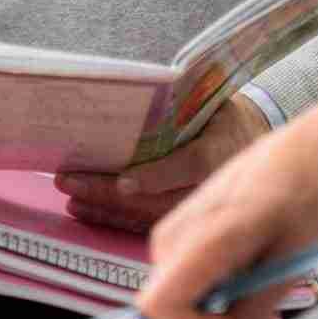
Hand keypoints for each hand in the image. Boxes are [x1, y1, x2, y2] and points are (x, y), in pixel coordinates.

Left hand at [53, 93, 271, 232]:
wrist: (248, 141)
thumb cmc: (218, 114)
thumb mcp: (208, 101)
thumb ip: (180, 104)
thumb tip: (139, 95)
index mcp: (220, 151)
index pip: (191, 166)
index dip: (157, 177)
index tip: (124, 182)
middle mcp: (211, 188)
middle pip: (157, 199)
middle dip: (108, 193)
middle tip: (69, 180)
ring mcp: (198, 208)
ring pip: (147, 216)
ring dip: (104, 209)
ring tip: (70, 196)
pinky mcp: (184, 219)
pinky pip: (144, 224)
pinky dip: (113, 218)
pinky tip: (86, 210)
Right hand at [135, 115, 317, 318]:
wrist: (302, 155)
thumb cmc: (303, 202)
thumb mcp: (289, 267)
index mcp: (202, 238)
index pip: (156, 310)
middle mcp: (170, 239)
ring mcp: (167, 239)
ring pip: (171, 311)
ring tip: (260, 311)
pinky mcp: (174, 241)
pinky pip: (178, 292)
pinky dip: (208, 307)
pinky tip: (246, 294)